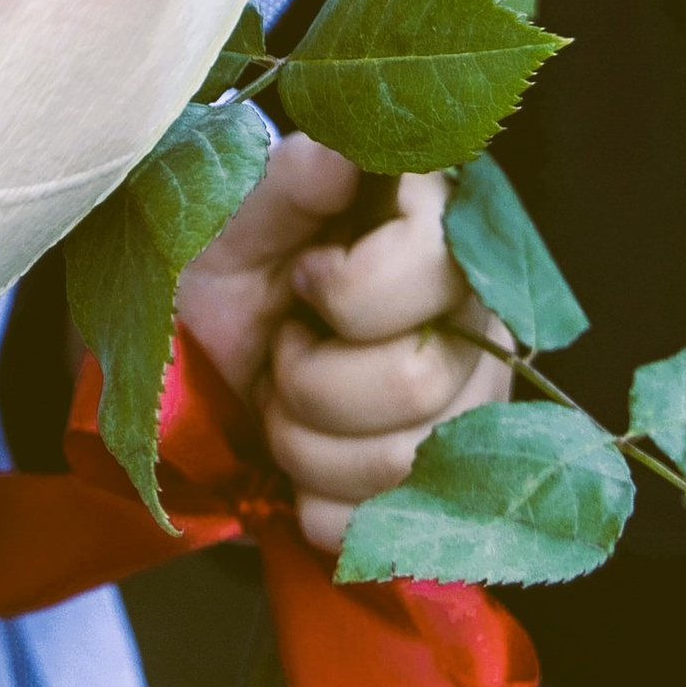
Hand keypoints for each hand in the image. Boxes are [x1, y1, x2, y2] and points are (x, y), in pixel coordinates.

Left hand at [177, 137, 510, 554]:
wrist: (206, 365)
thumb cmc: (225, 266)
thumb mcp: (232, 218)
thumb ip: (286, 185)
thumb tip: (339, 157)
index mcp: (436, 224)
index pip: (435, 265)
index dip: (351, 289)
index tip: (305, 278)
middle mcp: (479, 316)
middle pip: (417, 385)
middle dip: (309, 382)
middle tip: (282, 350)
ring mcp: (478, 405)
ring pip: (404, 466)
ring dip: (305, 446)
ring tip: (284, 401)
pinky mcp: (455, 488)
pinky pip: (390, 529)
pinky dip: (319, 506)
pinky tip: (304, 465)